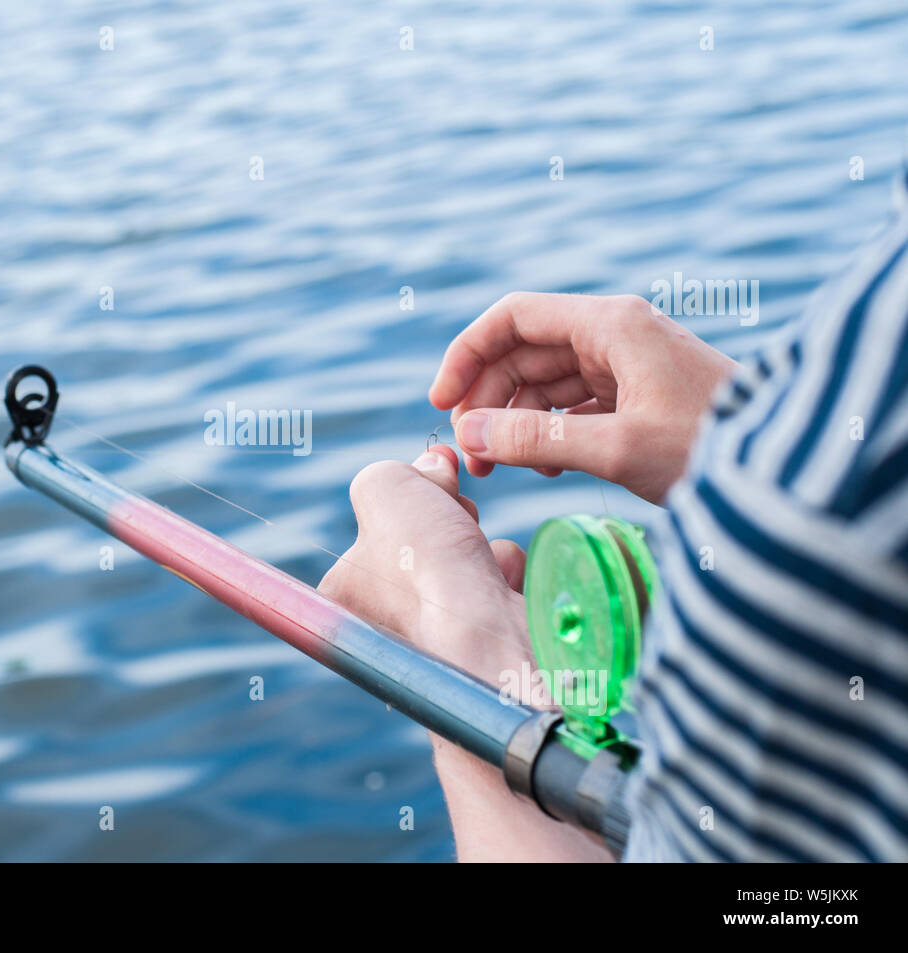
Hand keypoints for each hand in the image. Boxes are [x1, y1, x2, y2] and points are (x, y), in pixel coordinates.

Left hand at [318, 446, 610, 860]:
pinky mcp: (485, 651)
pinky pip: (496, 592)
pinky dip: (506, 576)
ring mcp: (436, 644)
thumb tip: (427, 469)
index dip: (409, 495)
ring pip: (463, 565)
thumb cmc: (423, 565)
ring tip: (482, 554)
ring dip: (481, 546)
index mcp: (342, 597)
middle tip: (457, 511)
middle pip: (421, 545)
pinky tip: (506, 581)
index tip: (432, 471)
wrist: (485, 634)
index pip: (372, 531)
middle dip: (448, 516)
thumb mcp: (382, 488)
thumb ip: (388, 473)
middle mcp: (381, 627)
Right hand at [429, 293, 737, 502]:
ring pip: (545, 381)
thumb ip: (537, 440)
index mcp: (610, 325)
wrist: (785, 472)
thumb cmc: (711, 449)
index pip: (513, 318)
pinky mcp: (638, 396)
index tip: (441, 402)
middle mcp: (615, 334)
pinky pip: (573, 404)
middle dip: (489, 400)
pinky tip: (545, 467)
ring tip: (501, 470)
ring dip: (515, 421)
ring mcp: (628, 364)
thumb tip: (468, 437)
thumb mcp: (617, 448)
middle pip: (524, 352)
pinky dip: (549, 431)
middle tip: (472, 457)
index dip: (467, 354)